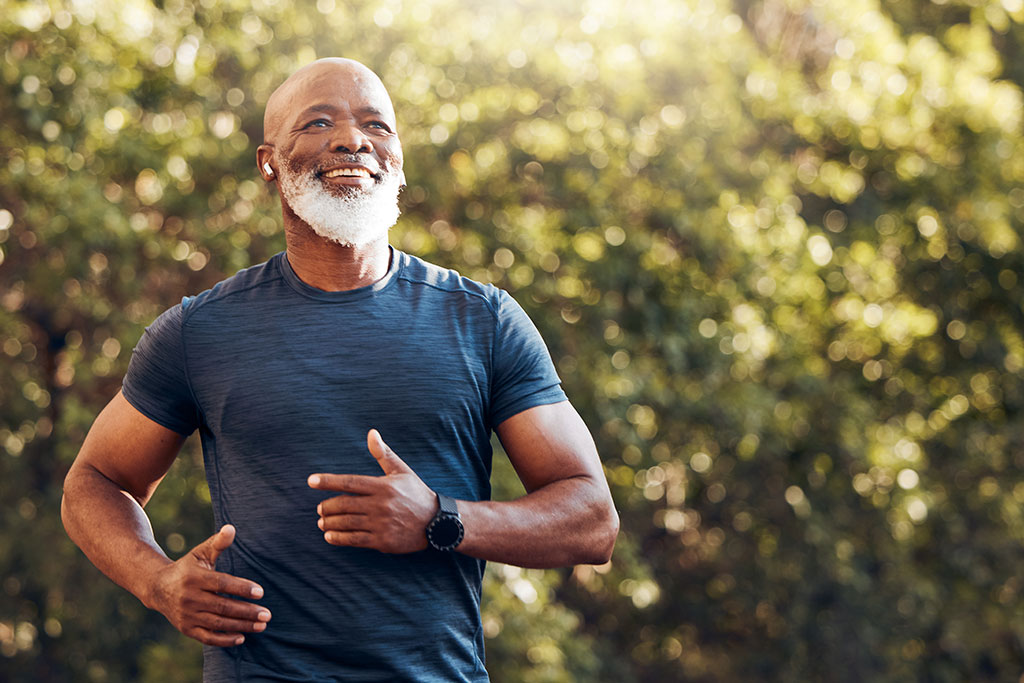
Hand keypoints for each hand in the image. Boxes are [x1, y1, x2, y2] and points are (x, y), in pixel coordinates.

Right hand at [147, 525, 270, 646]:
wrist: (158, 588)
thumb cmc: (188, 568)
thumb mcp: (200, 553)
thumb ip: (218, 543)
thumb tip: (231, 528)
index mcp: (194, 577)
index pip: (221, 584)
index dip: (241, 588)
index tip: (260, 592)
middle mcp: (189, 598)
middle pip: (222, 607)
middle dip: (246, 612)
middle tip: (267, 614)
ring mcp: (187, 615)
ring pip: (217, 623)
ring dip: (241, 626)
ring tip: (261, 625)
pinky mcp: (186, 629)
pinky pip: (207, 637)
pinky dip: (224, 640)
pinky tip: (242, 638)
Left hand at [308, 429, 437, 552]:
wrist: (437, 523)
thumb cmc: (416, 494)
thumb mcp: (401, 471)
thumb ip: (383, 453)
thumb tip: (371, 433)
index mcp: (383, 486)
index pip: (350, 482)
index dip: (328, 481)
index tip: (311, 481)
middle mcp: (380, 504)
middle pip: (344, 504)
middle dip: (327, 506)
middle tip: (320, 508)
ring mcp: (381, 523)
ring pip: (346, 523)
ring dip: (329, 522)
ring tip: (321, 521)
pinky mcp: (382, 541)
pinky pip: (354, 540)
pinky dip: (338, 538)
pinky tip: (329, 536)